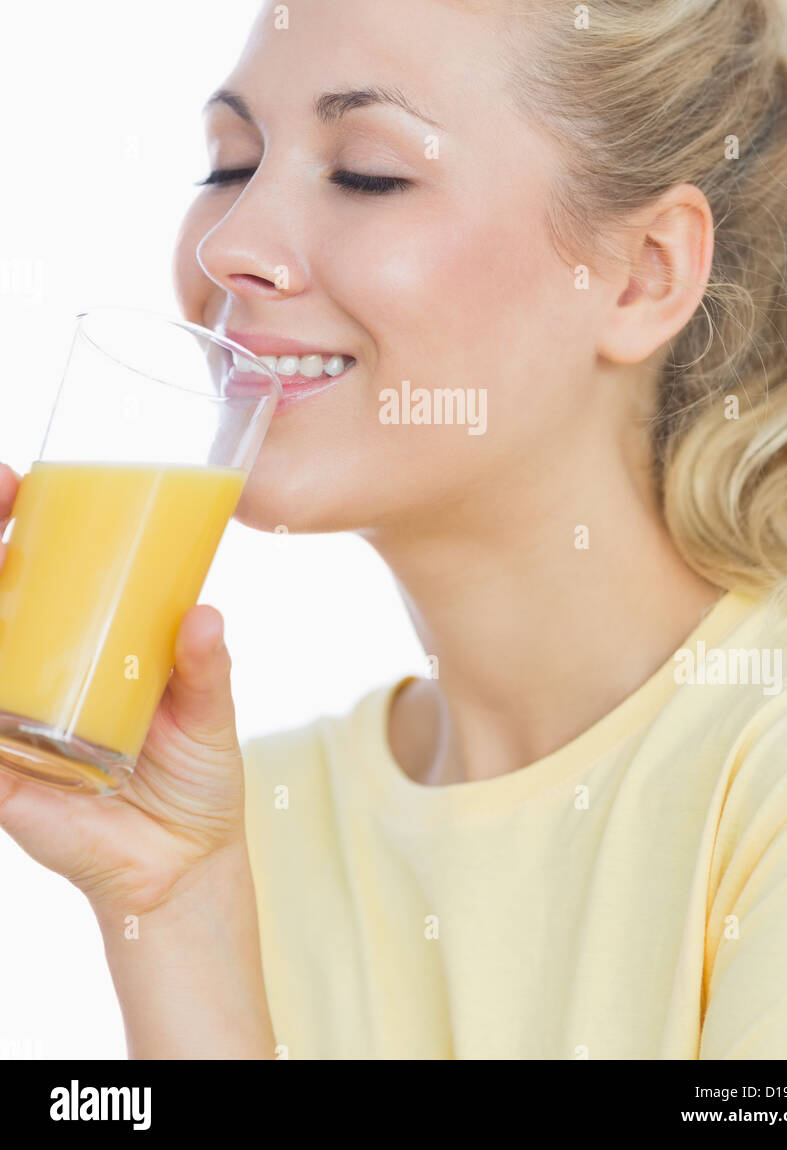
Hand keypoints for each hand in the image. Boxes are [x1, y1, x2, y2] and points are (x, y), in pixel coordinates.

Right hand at [0, 461, 248, 921]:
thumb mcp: (210, 713)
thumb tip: (202, 612)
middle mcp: (39, 671)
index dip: (21, 521)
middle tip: (3, 491)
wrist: (183, 864)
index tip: (20, 479)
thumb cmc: (197, 775)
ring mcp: (12, 717)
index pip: (41, 570)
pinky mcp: (0, 773)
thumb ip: (203, 665)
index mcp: (88, 645)